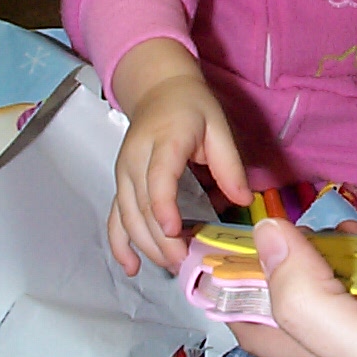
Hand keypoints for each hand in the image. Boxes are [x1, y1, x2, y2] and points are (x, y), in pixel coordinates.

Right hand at [109, 74, 249, 275]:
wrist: (159, 90)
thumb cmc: (191, 107)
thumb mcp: (218, 126)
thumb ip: (230, 164)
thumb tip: (243, 199)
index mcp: (164, 140)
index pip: (158, 177)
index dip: (163, 206)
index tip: (174, 231)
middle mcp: (136, 159)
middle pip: (141, 205)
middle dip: (160, 239)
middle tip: (184, 262)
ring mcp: (123, 173)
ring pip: (126, 216)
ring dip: (145, 245)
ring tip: (171, 266)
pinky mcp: (120, 184)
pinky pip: (114, 217)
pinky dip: (119, 244)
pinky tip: (130, 266)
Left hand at [232, 218, 356, 356]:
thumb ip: (317, 304)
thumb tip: (264, 234)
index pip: (255, 324)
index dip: (231, 276)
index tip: (224, 221)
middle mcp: (354, 356)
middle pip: (293, 302)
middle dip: (282, 254)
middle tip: (284, 205)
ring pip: (336, 286)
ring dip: (327, 250)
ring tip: (332, 217)